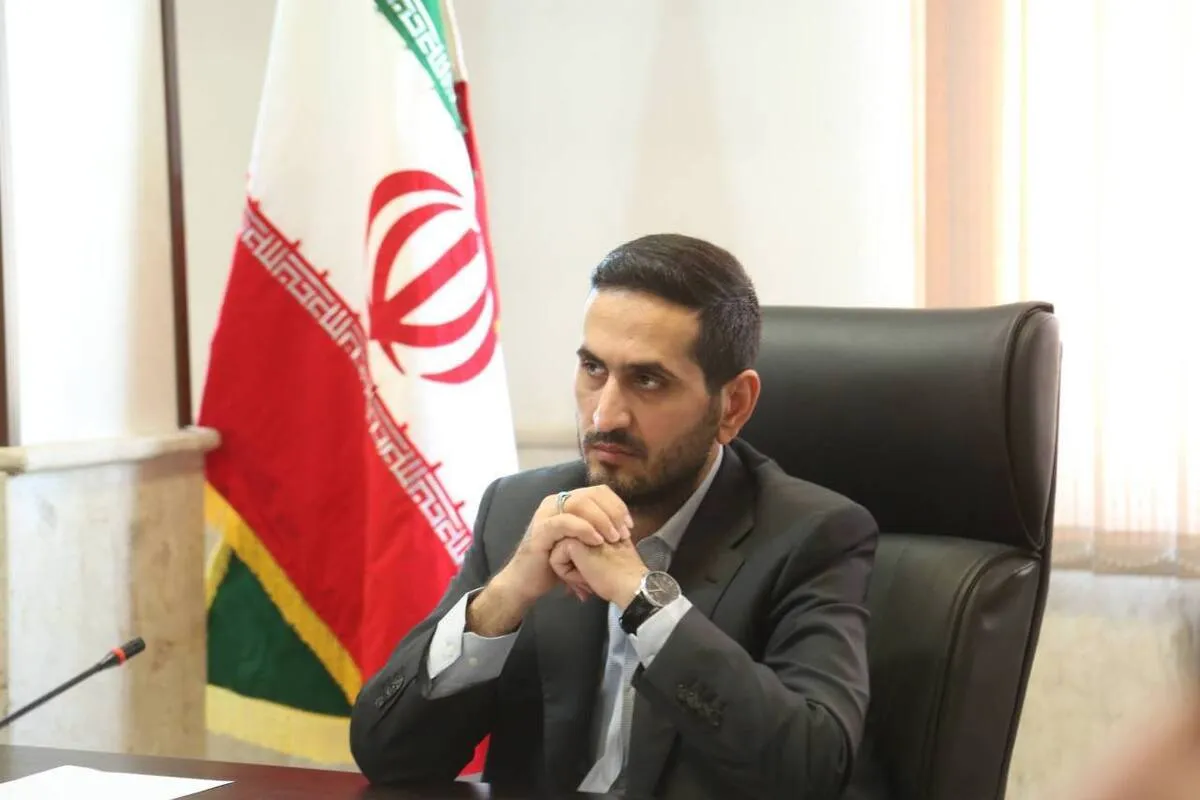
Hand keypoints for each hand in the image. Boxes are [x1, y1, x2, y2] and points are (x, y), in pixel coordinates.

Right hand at [492, 485, 632, 605]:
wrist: (526, 581)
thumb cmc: (556, 563)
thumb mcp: (582, 543)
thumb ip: (600, 530)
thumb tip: (626, 527)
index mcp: (567, 501)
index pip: (598, 491)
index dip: (617, 505)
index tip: (628, 526)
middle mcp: (556, 502)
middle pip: (592, 494)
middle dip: (613, 513)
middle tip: (622, 534)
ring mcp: (547, 513)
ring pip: (580, 503)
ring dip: (602, 520)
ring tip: (612, 539)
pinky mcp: (541, 529)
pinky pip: (566, 521)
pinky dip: (585, 529)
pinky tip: (597, 541)